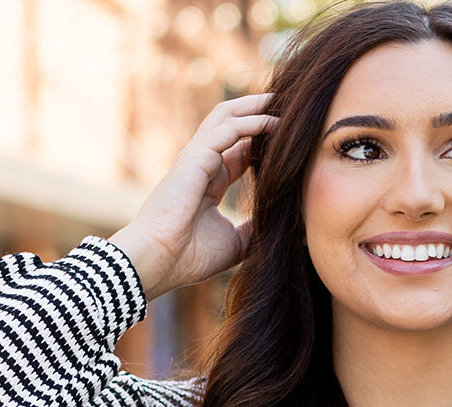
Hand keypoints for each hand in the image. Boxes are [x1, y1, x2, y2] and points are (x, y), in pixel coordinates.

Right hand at [108, 94, 278, 300]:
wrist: (161, 261)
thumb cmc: (191, 257)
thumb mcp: (235, 243)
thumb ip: (253, 229)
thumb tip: (278, 226)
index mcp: (210, 183)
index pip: (239, 151)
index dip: (262, 140)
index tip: (291, 137)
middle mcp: (202, 165)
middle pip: (232, 125)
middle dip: (257, 111)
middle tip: (288, 104)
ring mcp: (197, 158)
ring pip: (227, 117)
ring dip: (255, 106)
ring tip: (282, 100)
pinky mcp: (195, 157)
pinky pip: (228, 129)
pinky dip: (252, 122)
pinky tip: (274, 121)